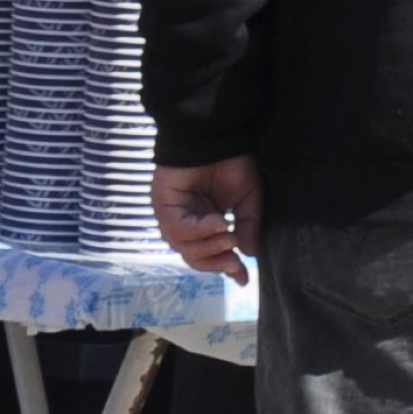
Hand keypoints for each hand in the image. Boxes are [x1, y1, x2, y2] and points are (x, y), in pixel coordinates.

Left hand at [153, 155, 260, 282]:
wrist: (218, 135)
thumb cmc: (234, 162)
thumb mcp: (249, 199)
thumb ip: (247, 227)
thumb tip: (249, 255)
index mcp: (206, 222)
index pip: (211, 254)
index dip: (225, 267)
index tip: (243, 279)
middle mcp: (187, 222)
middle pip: (195, 257)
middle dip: (216, 262)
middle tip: (235, 261)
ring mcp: (173, 215)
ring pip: (184, 247)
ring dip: (208, 247)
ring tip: (228, 235)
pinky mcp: (163, 204)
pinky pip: (177, 228)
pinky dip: (198, 230)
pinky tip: (217, 222)